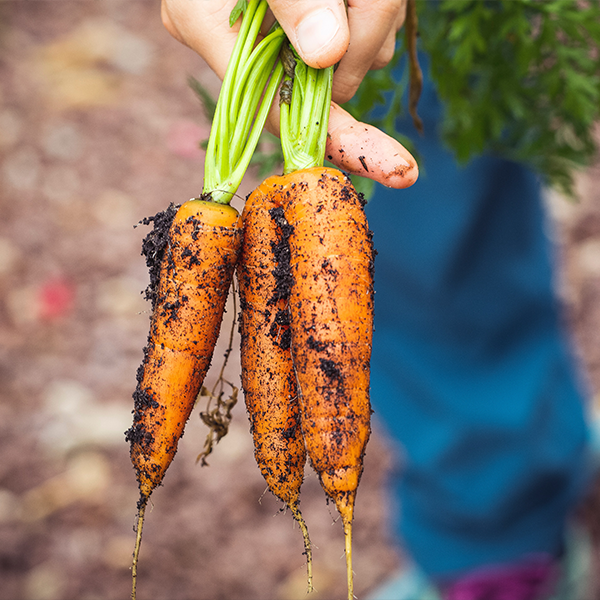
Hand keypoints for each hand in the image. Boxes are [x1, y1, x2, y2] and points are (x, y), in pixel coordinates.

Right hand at [161, 0, 416, 187]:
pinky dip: (376, 8)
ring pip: (356, 55)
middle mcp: (243, 41)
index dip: (339, 140)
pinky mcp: (311, 20)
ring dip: (375, 13)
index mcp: (209, 27)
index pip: (280, 112)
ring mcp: (279, 33)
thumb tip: (326, 53)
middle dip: (365, 40)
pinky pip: (364, 32)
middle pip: (329, 82)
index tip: (395, 168)